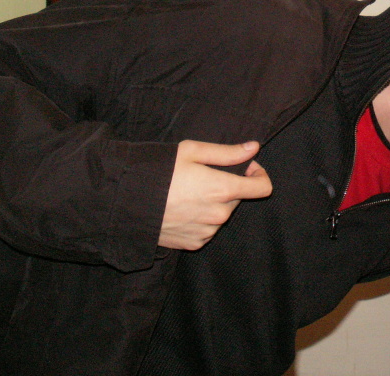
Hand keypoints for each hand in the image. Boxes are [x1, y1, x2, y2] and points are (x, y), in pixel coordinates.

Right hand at [158, 140, 272, 249]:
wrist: (126, 202)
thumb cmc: (159, 171)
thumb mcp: (192, 152)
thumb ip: (227, 152)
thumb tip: (254, 147)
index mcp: (222, 189)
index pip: (263, 188)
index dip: (258, 174)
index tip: (245, 167)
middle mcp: (219, 214)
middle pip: (239, 198)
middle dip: (229, 185)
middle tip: (204, 175)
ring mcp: (207, 231)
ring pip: (222, 213)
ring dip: (214, 202)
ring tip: (188, 192)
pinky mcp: (194, 243)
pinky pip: (208, 228)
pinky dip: (201, 218)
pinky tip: (182, 208)